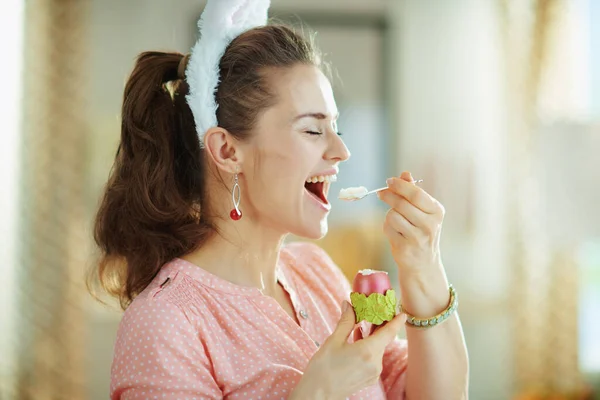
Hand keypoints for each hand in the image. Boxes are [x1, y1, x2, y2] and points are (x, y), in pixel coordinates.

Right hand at [290, 301, 405, 399]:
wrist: (317, 394)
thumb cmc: (323, 368)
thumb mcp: (334, 341)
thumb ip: (346, 321)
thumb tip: (348, 304)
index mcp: (368, 351)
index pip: (389, 332)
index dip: (397, 321)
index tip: (402, 311)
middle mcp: (375, 363)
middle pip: (383, 339)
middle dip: (379, 325)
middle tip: (375, 310)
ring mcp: (373, 373)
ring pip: (377, 348)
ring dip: (372, 336)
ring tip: (361, 323)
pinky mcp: (369, 378)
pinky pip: (373, 358)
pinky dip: (368, 347)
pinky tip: (357, 340)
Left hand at [377, 171, 445, 275]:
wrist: (423, 262)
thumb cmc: (421, 230)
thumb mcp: (423, 211)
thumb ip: (413, 192)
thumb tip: (405, 174)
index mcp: (436, 212)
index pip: (416, 194)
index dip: (400, 186)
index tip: (389, 181)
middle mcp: (430, 225)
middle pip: (402, 204)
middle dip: (388, 195)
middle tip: (381, 193)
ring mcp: (417, 238)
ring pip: (393, 216)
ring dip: (389, 215)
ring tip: (396, 220)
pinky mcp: (404, 248)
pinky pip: (388, 228)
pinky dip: (387, 227)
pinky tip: (395, 232)